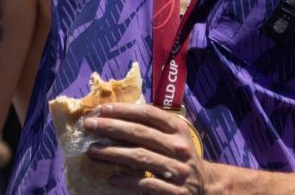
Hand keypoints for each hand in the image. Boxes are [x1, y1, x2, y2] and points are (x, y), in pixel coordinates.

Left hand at [84, 103, 215, 192]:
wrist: (206, 185)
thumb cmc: (180, 156)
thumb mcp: (174, 136)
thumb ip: (152, 127)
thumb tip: (114, 116)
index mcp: (178, 129)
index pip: (148, 114)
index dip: (123, 110)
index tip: (101, 109)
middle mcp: (179, 147)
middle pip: (140, 133)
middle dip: (111, 128)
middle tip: (88, 125)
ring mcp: (178, 170)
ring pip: (140, 158)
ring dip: (113, 153)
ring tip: (92, 151)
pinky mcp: (175, 192)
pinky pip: (146, 185)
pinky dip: (127, 181)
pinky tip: (111, 178)